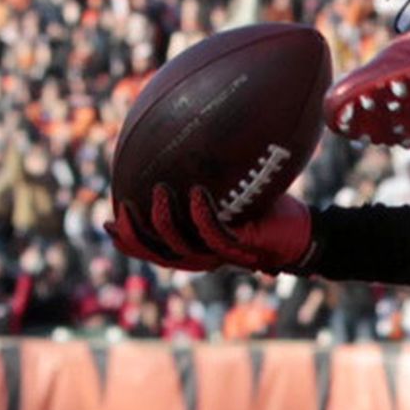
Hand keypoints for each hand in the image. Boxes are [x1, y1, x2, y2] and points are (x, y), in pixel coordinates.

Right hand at [106, 184, 312, 275]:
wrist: (301, 231)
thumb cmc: (263, 211)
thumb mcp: (225, 195)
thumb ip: (199, 186)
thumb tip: (177, 152)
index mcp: (193, 249)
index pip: (151, 251)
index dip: (127, 242)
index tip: (109, 223)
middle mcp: (203, 257)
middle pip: (158, 255)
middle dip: (136, 235)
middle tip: (123, 208)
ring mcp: (221, 255)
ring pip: (181, 248)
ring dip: (165, 222)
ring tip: (159, 190)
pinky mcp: (241, 248)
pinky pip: (215, 234)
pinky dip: (203, 214)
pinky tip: (198, 191)